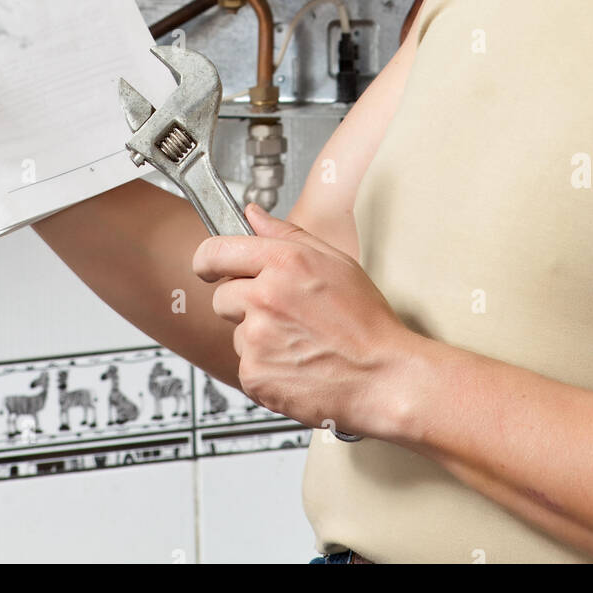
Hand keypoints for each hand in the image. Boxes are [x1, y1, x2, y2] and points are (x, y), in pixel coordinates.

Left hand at [193, 201, 412, 439]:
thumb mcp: (335, 261)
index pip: (215, 251)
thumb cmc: (366, 322)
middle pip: (222, 296)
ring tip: (299, 341)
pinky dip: (265, 368)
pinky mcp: (254, 374)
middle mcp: (265, 297)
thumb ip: (286, 233)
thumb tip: (253, 215)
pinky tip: (296, 363)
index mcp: (284, 262)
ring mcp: (257, 338)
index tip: (209, 267)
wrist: (383, 377)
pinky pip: (246, 365)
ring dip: (257, 337)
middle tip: (281, 314)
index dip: (208, 260)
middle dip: (243, 303)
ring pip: (236, 333)